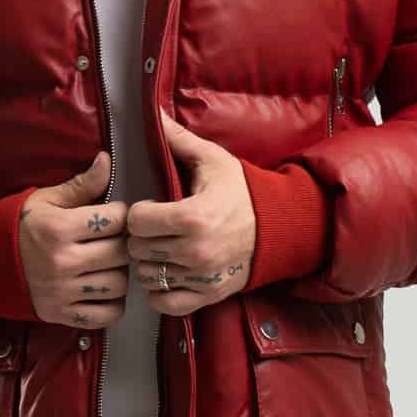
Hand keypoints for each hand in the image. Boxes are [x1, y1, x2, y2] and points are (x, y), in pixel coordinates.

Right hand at [17, 150, 130, 328]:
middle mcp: (62, 262)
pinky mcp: (63, 315)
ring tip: (108, 263)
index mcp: (59, 229)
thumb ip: (81, 185)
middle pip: (120, 253)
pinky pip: (106, 315)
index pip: (114, 219)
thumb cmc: (22, 226)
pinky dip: (113, 304)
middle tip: (113, 239)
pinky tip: (105, 288)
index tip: (112, 215)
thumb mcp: (46, 200)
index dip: (120, 214)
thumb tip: (106, 160)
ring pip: (118, 284)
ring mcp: (63, 292)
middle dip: (123, 242)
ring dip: (120, 272)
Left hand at [125, 110, 254, 315]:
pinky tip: (167, 273)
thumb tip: (150, 114)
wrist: (279, 227)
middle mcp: (195, 251)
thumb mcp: (212, 161)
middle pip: (138, 249)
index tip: (150, 208)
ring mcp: (201, 277)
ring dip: (150, 263)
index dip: (139, 213)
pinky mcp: (208, 295)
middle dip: (142, 237)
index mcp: (192, 216)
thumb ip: (178, 140)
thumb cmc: (242, 191)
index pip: (137, 221)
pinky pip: (165, 303)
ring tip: (162, 249)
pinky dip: (160, 291)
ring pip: (147, 276)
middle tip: (154, 228)